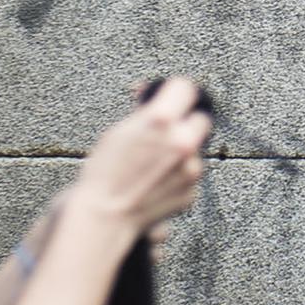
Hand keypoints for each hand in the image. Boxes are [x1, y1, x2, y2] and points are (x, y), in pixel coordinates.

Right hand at [73, 76, 212, 235]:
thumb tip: (149, 92)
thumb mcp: (119, 131)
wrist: (104, 217)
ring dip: (181, 153)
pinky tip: (155, 183)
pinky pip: (190, 176)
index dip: (177, 92)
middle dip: (186, 123)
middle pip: (201, 118)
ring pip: (195, 150)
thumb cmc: (104, 174)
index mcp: (161, 120)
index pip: (186, 88)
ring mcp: (190, 170)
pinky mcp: (192, 192)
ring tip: (153, 166)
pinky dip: (177, 177)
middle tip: (168, 132)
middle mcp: (181, 142)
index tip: (173, 97)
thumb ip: (144, 111)